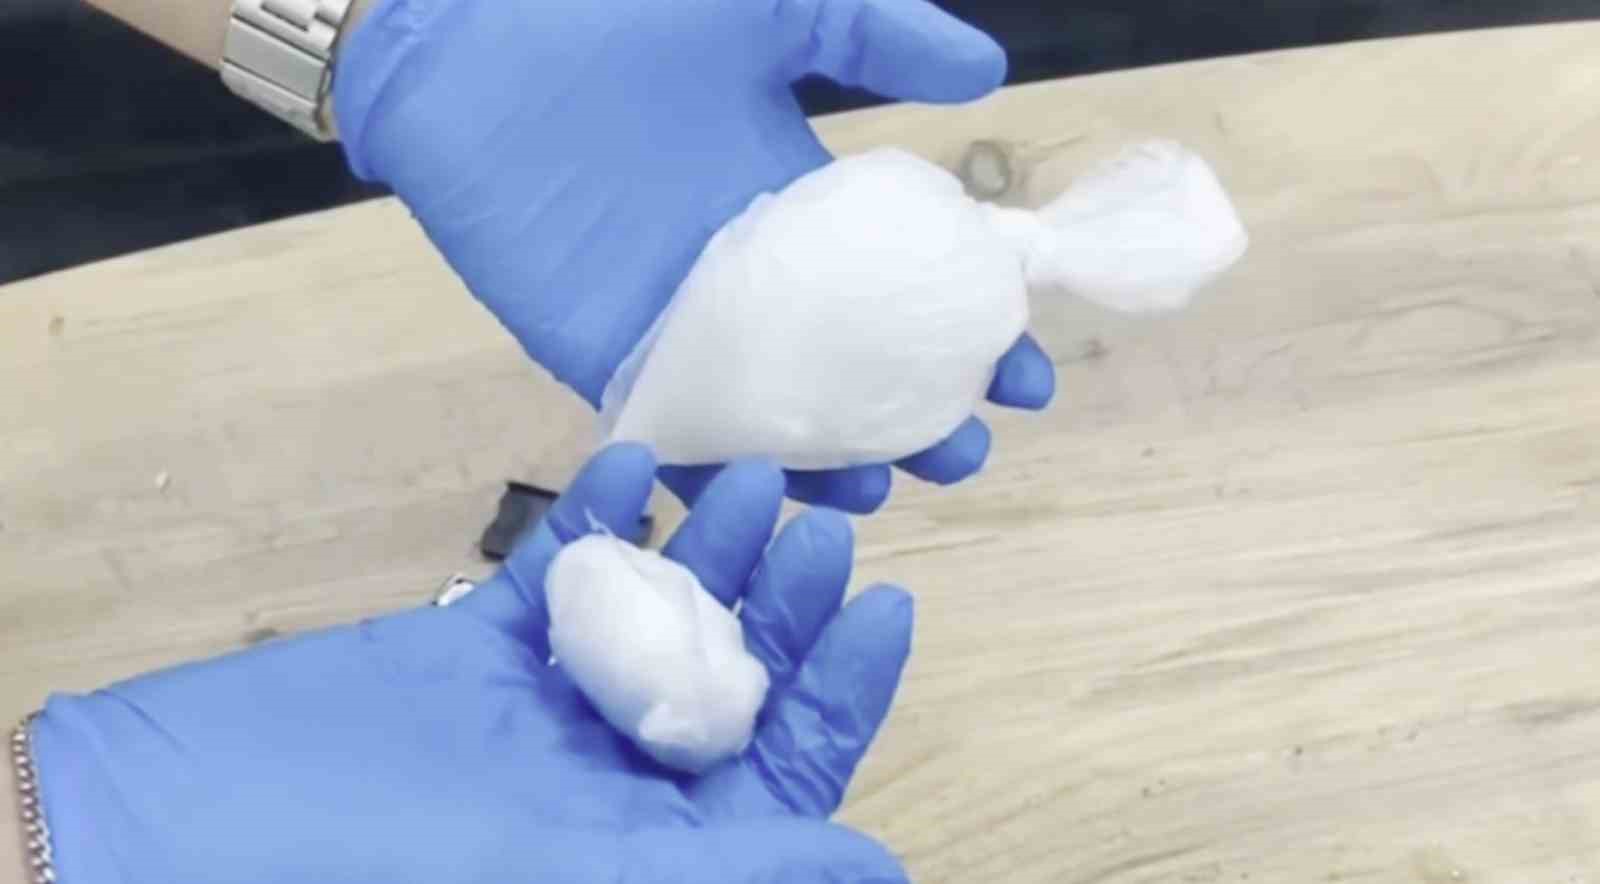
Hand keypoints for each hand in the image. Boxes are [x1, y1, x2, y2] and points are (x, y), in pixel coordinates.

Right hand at [30, 445, 915, 882]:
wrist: (193, 829)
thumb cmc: (386, 873)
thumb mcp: (581, 878)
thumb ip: (733, 864)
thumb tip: (879, 864)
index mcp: (658, 842)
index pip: (785, 768)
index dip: (844, 692)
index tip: (887, 604)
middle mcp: (617, 774)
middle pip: (732, 675)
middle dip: (780, 600)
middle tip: (817, 522)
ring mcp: (548, 704)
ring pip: (658, 611)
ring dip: (705, 545)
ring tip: (749, 475)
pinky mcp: (476, 642)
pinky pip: (556, 571)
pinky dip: (598, 516)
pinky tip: (635, 460)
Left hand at [332, 0, 1055, 512]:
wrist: (473, 35)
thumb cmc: (619, 9)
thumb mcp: (777, 8)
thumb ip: (881, 35)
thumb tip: (990, 74)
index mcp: (797, 207)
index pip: (901, 289)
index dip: (968, 331)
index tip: (1027, 369)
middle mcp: (750, 280)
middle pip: (851, 372)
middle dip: (918, 415)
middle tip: (971, 444)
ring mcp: (683, 324)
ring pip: (777, 420)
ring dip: (838, 462)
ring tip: (896, 481)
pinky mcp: (609, 354)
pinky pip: (681, 434)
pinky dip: (732, 473)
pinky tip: (791, 494)